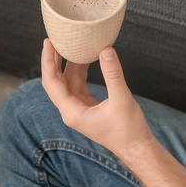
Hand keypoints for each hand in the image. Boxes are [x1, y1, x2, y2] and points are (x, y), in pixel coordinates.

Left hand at [41, 39, 154, 161]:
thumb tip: (106, 50)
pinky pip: (78, 84)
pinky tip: (85, 58)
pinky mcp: (87, 106)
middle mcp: (71, 110)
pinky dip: (80, 70)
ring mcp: (78, 108)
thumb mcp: (121, 99)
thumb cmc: (129, 130)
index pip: (52, 83)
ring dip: (68, 63)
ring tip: (68, 44)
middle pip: (56, 81)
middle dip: (54, 60)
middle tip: (54, 38)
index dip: (48, 61)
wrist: (137, 147)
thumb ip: (113, 74)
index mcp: (72, 112)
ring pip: (68, 82)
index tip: (48, 43)